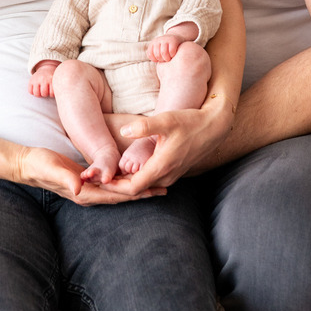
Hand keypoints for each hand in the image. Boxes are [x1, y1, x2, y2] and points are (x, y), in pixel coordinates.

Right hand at [15, 146, 166, 204]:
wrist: (28, 165)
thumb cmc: (40, 166)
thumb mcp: (52, 169)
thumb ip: (66, 178)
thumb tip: (80, 188)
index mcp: (85, 193)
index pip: (116, 195)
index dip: (135, 193)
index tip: (153, 189)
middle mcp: (90, 193)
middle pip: (121, 195)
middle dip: (142, 192)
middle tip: (165, 188)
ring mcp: (89, 188)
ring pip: (118, 190)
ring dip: (136, 187)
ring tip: (156, 182)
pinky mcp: (88, 180)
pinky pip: (111, 183)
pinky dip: (125, 180)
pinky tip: (134, 175)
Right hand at [28, 61, 58, 97]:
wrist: (47, 67)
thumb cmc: (53, 77)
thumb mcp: (57, 79)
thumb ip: (59, 86)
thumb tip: (62, 97)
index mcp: (51, 79)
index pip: (52, 93)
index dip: (52, 94)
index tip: (52, 91)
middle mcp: (43, 79)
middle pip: (44, 93)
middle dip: (46, 94)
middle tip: (46, 90)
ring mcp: (36, 80)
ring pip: (36, 93)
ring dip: (39, 94)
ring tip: (41, 91)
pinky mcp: (31, 81)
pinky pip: (30, 91)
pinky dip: (33, 92)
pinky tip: (36, 89)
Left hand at [109, 100, 233, 191]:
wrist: (213, 127)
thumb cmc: (189, 122)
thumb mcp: (166, 120)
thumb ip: (144, 127)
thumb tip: (123, 131)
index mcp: (161, 167)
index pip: (132, 188)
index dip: (114, 186)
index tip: (100, 179)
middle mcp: (166, 176)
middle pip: (136, 190)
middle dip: (117, 186)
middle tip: (98, 179)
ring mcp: (171, 176)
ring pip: (144, 186)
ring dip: (127, 183)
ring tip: (108, 174)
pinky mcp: (174, 171)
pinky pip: (152, 181)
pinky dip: (137, 178)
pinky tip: (127, 169)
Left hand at [147, 33, 182, 62]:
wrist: (175, 36)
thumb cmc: (166, 46)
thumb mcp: (158, 48)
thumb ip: (155, 53)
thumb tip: (154, 60)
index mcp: (153, 42)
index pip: (150, 54)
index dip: (154, 59)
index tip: (158, 60)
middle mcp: (158, 40)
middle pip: (157, 54)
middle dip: (161, 60)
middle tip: (165, 60)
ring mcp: (165, 40)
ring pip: (163, 53)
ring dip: (166, 58)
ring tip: (168, 59)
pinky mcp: (173, 41)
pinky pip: (171, 51)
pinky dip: (172, 55)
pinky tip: (173, 55)